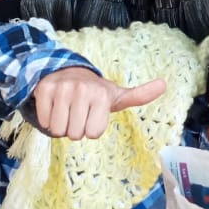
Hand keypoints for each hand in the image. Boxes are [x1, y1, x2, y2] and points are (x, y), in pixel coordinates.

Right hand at [32, 67, 165, 139]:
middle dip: (75, 128)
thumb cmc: (94, 92)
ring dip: (61, 126)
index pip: (94, 134)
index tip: (92, 115)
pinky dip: (47, 119)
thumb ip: (140, 95)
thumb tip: (164, 84)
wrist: (66, 73)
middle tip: (78, 113)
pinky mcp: (44, 90)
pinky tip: (54, 107)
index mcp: (102, 94)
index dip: (92, 129)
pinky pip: (44, 121)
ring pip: (58, 130)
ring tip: (67, 110)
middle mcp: (82, 89)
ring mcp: (62, 88)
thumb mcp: (117, 95)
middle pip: (75, 134)